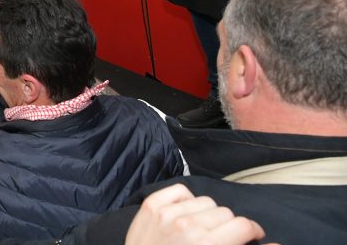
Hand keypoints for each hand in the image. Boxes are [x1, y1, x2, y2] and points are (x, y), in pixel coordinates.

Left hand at [125, 184, 271, 244]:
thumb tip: (277, 244)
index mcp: (207, 244)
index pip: (243, 225)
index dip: (251, 231)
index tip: (250, 237)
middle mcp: (187, 226)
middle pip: (225, 213)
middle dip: (227, 226)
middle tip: (220, 239)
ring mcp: (167, 214)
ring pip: (205, 201)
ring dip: (207, 214)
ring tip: (201, 230)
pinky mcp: (151, 206)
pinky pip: (180, 190)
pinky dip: (184, 200)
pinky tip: (184, 215)